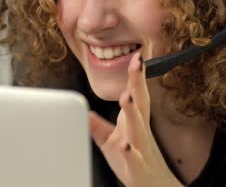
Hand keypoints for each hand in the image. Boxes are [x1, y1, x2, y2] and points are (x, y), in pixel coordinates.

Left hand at [88, 52, 183, 186]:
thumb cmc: (133, 163)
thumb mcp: (112, 141)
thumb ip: (98, 126)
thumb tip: (84, 112)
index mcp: (135, 123)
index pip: (136, 95)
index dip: (136, 77)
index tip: (137, 57)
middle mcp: (140, 133)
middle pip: (140, 103)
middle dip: (138, 83)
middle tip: (138, 64)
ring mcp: (141, 149)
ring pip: (138, 128)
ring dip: (132, 113)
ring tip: (126, 98)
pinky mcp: (138, 168)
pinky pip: (135, 159)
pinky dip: (131, 153)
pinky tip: (127, 146)